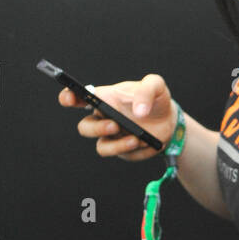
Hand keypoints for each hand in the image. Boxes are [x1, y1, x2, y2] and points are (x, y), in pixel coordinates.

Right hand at [59, 73, 175, 160]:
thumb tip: (138, 111)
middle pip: (85, 127)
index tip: (69, 99)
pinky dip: (128, 148)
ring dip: (114, 144)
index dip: (68, 97)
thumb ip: (147, 91)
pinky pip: (118, 153)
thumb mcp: (156, 86)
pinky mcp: (121, 149)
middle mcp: (103, 118)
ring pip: (100, 146)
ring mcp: (111, 136)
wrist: (170, 120)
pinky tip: (142, 142)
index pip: (78, 97)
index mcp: (105, 98)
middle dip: (96, 128)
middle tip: (114, 125)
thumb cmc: (156, 100)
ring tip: (134, 138)